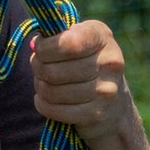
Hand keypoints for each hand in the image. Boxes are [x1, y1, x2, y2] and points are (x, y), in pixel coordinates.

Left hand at [29, 16, 136, 141]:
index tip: (40, 48)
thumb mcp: (78, 38)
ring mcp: (105, 91)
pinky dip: (43, 105)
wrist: (114, 101)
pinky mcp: (96, 114)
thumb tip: (35, 45)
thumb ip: (57, 36)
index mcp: (101, 36)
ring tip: (44, 83)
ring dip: (40, 87)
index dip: (45, 48)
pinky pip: (55, 110)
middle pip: (53, 70)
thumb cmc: (85, 61)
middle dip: (38, 69)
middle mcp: (109, 63)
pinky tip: (45, 100)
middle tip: (39, 68)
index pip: (68, 44)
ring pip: (52, 91)